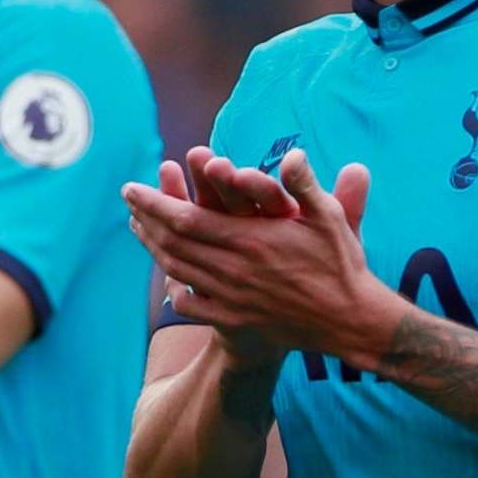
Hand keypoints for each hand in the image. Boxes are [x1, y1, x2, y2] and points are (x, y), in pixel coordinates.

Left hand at [126, 149, 380, 355]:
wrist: (350, 323)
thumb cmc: (341, 265)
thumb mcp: (329, 218)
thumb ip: (306, 185)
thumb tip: (294, 154)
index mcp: (249, 241)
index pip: (186, 219)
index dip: (154, 203)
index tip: (131, 187)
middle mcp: (232, 270)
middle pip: (174, 243)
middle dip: (146, 219)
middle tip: (127, 199)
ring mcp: (231, 298)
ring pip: (179, 270)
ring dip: (154, 247)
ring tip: (137, 227)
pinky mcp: (235, 320)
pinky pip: (193, 305)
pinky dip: (175, 290)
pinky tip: (168, 279)